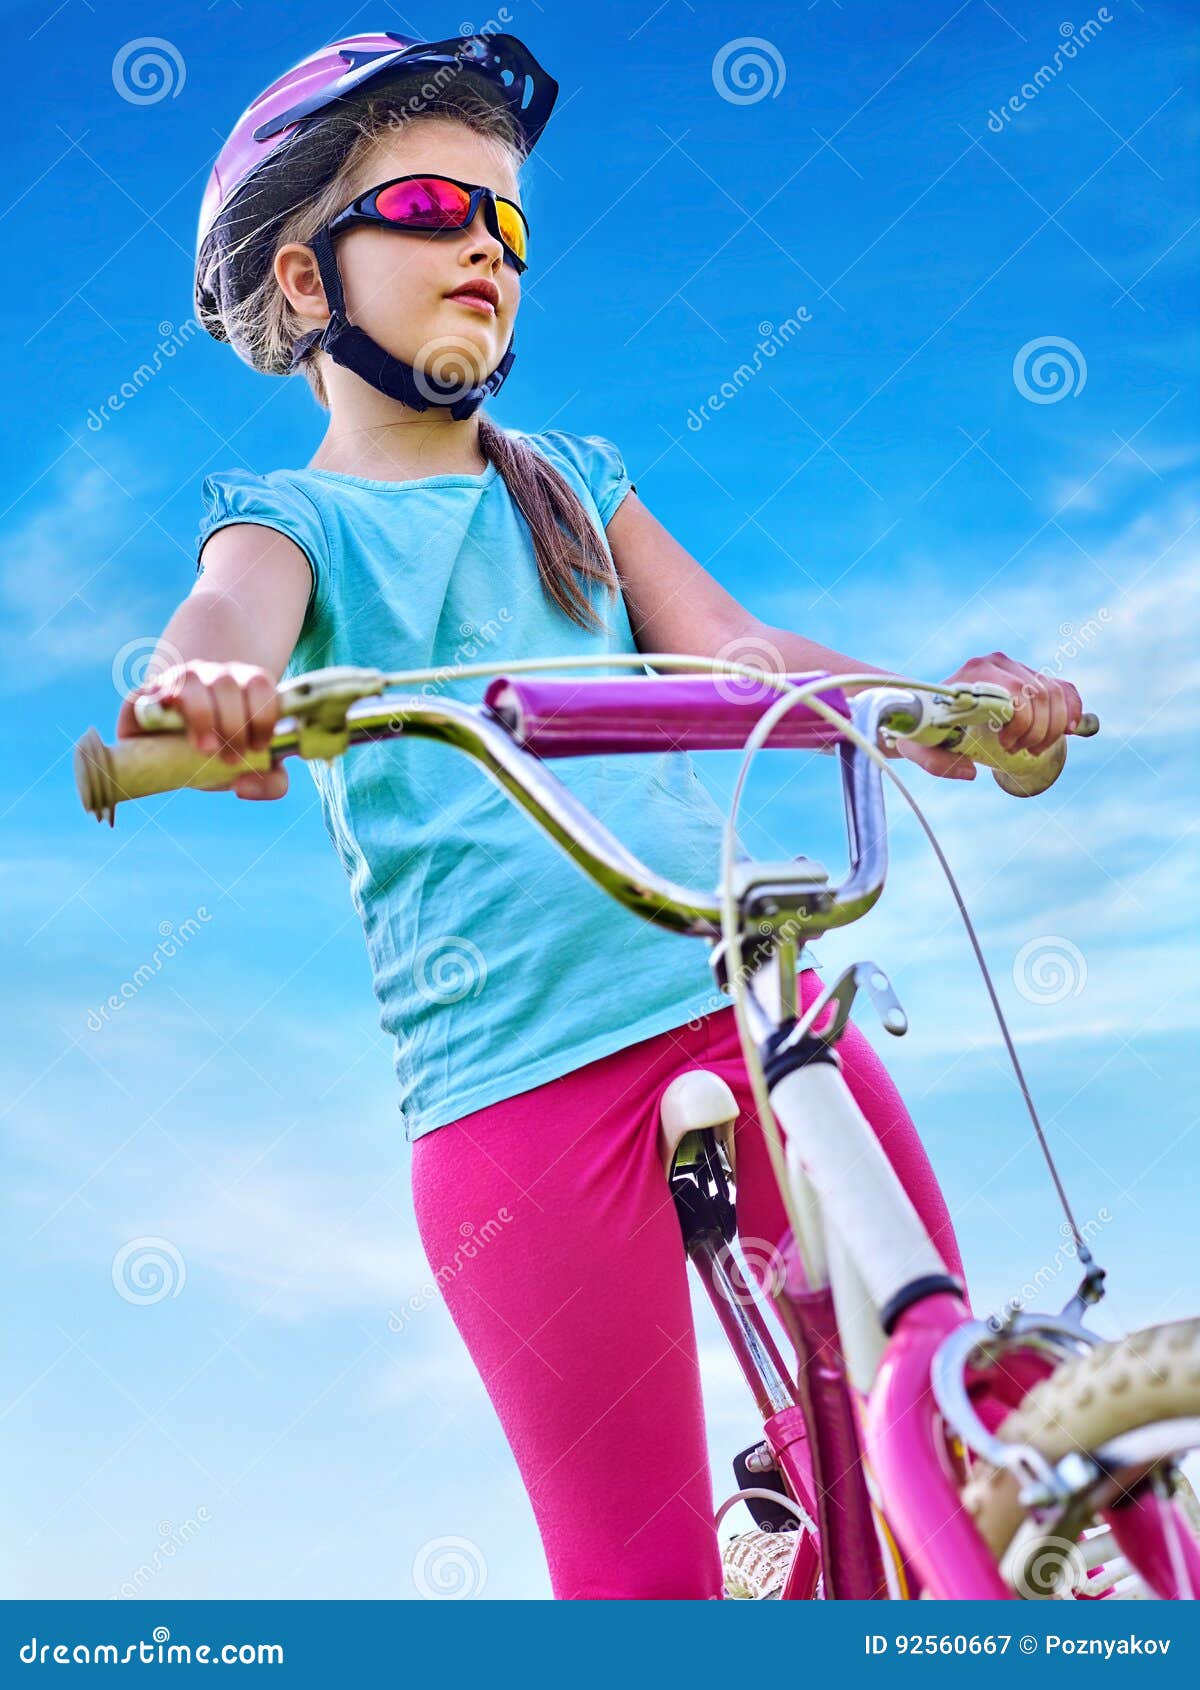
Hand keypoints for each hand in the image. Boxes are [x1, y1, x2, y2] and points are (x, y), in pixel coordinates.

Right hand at [116, 658, 288, 801]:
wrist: (177, 754)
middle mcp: (213, 676)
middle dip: (233, 726)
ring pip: (191, 680)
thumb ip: (270, 783)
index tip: (258, 747)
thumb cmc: (224, 756)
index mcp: (246, 687)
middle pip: (226, 684)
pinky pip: (152, 690)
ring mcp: (179, 680)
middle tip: (231, 758)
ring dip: (201, 717)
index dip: (262, 716)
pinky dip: (161, 706)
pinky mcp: (147, 692)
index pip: (260, 683)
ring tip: (206, 749)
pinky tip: (169, 728)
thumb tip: (245, 785)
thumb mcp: (251, 769)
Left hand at [894, 651, 1083, 782]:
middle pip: (1040, 695)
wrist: (925, 705)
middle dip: (1038, 730)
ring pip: (1054, 693)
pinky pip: (1061, 688)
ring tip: (1033, 747)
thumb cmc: (921, 727)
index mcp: (973, 675)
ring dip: (1054, 726)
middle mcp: (996, 664)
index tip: (1007, 746)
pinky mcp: (1028, 676)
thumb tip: (971, 772)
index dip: (1022, 724)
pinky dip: (1071, 708)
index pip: (1016, 694)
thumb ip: (934, 762)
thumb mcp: (917, 746)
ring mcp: (1014, 668)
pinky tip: (1069, 729)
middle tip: (1019, 751)